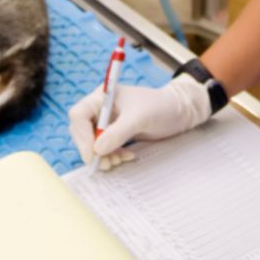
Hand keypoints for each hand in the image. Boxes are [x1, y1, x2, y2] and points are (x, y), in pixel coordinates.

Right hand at [68, 78, 210, 170]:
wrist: (180, 112)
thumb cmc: (161, 106)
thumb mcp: (140, 118)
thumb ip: (118, 132)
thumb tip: (97, 149)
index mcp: (102, 96)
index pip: (79, 115)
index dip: (81, 136)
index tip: (92, 154)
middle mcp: (102, 108)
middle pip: (82, 131)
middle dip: (92, 149)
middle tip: (104, 163)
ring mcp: (108, 122)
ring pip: (93, 143)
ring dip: (103, 156)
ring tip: (118, 161)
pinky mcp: (117, 133)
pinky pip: (106, 148)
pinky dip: (112, 156)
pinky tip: (126, 157)